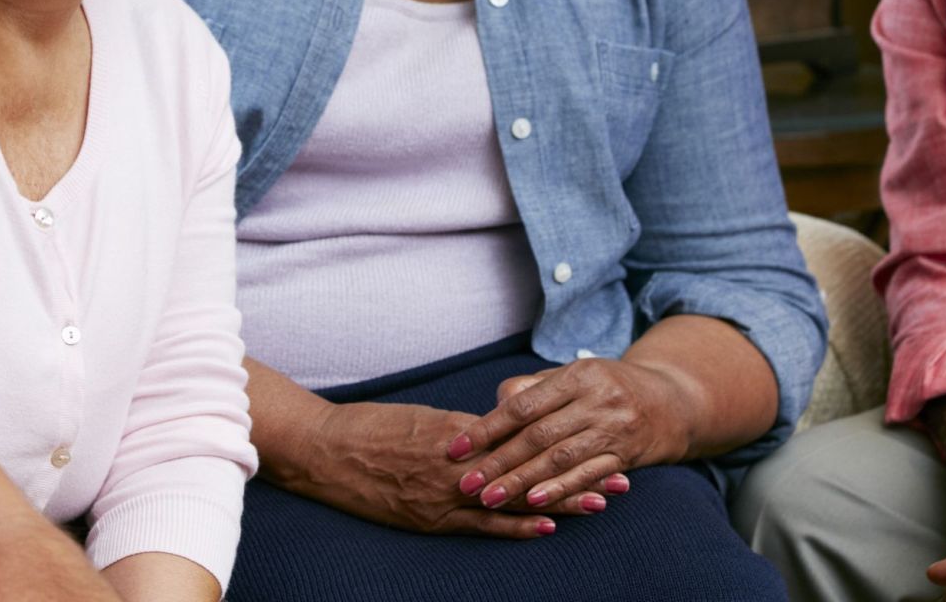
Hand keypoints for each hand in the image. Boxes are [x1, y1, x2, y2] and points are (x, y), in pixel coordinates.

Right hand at [295, 400, 596, 537]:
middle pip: (531, 466)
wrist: (324, 451)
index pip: (524, 435)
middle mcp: (460, 460)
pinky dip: (515, 525)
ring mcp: (445, 491)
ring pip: (515, 495)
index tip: (602, 438)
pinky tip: (546, 526)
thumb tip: (494, 429)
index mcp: (459, 431)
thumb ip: (461, 429)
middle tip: (621, 471)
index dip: (566, 440)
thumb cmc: (370, 429)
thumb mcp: (422, 419)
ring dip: (561, 499)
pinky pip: (480, 523)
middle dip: (578, 470)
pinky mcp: (430, 517)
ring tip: (603, 499)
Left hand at [446, 358, 676, 512]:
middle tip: (465, 483)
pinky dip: (561, 488)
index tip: (456, 448)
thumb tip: (495, 405)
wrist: (674, 401)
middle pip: (538, 436)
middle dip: (498, 462)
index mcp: (577, 376)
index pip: (523, 406)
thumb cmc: (609, 387)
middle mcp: (597, 400)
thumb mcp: (574, 376)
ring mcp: (615, 428)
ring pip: (560, 458)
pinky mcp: (628, 455)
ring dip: (522, 481)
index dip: (487, 428)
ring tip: (490, 498)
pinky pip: (590, 475)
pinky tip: (535, 502)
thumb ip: (534, 389)